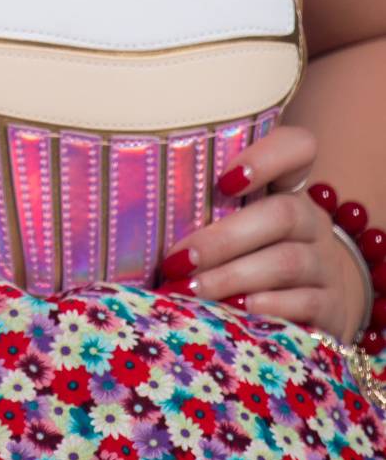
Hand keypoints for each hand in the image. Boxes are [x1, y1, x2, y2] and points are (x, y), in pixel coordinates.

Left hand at [155, 123, 368, 343]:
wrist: (311, 307)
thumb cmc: (248, 254)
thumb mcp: (231, 223)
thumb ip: (201, 209)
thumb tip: (128, 213)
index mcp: (287, 187)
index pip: (298, 147)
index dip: (268, 156)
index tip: (225, 180)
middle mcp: (312, 220)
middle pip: (281, 214)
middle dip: (224, 239)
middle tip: (179, 260)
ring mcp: (325, 263)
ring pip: (287, 261)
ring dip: (233, 276)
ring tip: (192, 291)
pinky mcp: (331, 307)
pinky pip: (305, 303)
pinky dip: (266, 308)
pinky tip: (236, 312)